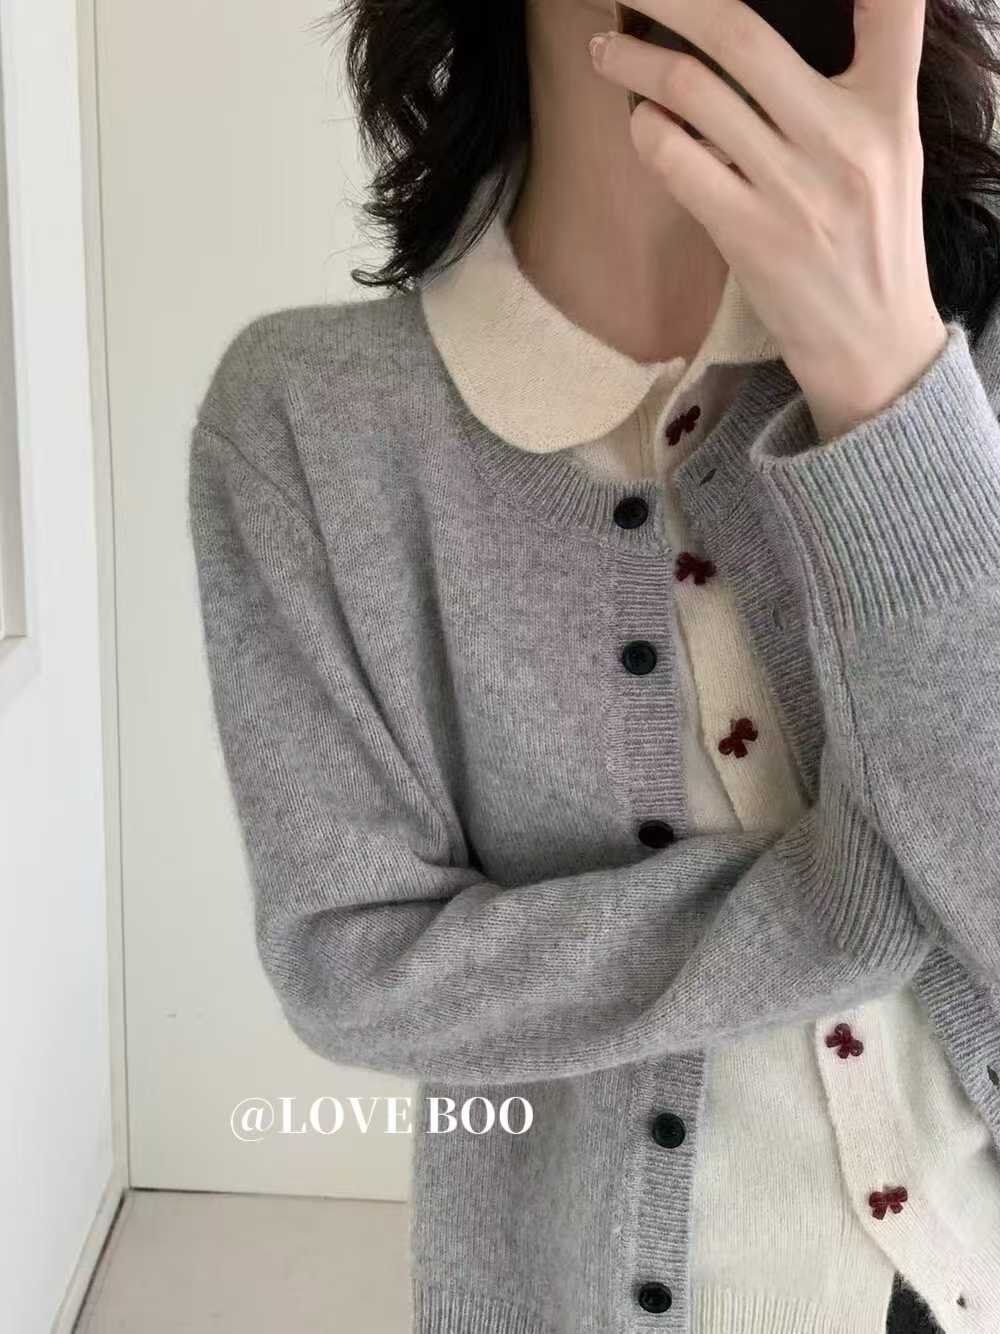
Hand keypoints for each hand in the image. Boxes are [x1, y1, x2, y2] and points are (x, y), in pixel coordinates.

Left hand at [589, 0, 948, 439]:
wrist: (874, 343)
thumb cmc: (871, 241)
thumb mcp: (892, 149)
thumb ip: (860, 79)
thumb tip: (759, 44)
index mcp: (890, 107)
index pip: (892, 4)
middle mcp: (843, 138)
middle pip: (740, 32)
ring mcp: (793, 189)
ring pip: (692, 93)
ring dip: (633, 62)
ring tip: (604, 51)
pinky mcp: (750, 235)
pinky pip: (676, 162)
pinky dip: (647, 133)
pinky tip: (641, 126)